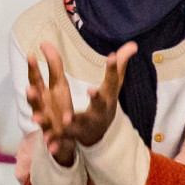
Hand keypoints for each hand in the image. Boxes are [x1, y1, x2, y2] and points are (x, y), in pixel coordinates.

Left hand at [25, 41, 135, 156]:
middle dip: (97, 98)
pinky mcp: (73, 134)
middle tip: (92, 91)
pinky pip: (64, 137)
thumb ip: (118, 66)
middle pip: (100, 104)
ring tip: (65, 118)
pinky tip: (50, 139)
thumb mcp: (112, 85)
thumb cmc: (105, 103)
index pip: (113, 81)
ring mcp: (86, 124)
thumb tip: (134, 44)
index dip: (113, 69)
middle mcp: (99, 111)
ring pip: (79, 123)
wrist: (97, 133)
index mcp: (108, 97)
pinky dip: (57, 140)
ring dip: (73, 121)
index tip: (111, 55)